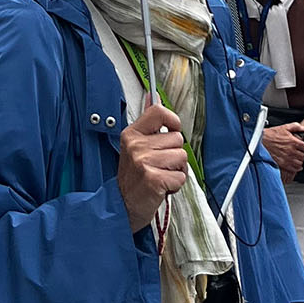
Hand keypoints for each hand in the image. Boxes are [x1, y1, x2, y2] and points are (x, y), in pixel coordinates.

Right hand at [117, 100, 188, 232]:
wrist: (122, 206)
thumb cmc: (133, 177)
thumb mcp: (135, 145)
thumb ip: (147, 122)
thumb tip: (152, 96)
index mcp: (132, 134)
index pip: (158, 111)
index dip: (172, 121)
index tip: (171, 131)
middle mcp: (136, 145)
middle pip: (177, 139)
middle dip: (174, 154)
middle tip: (159, 165)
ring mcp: (143, 162)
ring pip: (181, 157)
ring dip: (176, 170)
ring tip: (161, 175)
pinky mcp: (153, 179)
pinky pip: (181, 176)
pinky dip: (175, 185)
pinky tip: (161, 186)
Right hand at [261, 124, 303, 180]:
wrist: (260, 142)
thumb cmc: (271, 135)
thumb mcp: (284, 127)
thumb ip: (295, 126)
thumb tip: (303, 128)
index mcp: (293, 142)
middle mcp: (291, 151)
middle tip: (301, 153)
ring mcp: (287, 158)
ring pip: (300, 163)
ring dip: (300, 161)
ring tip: (298, 159)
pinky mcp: (282, 164)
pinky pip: (294, 169)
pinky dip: (296, 167)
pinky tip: (295, 165)